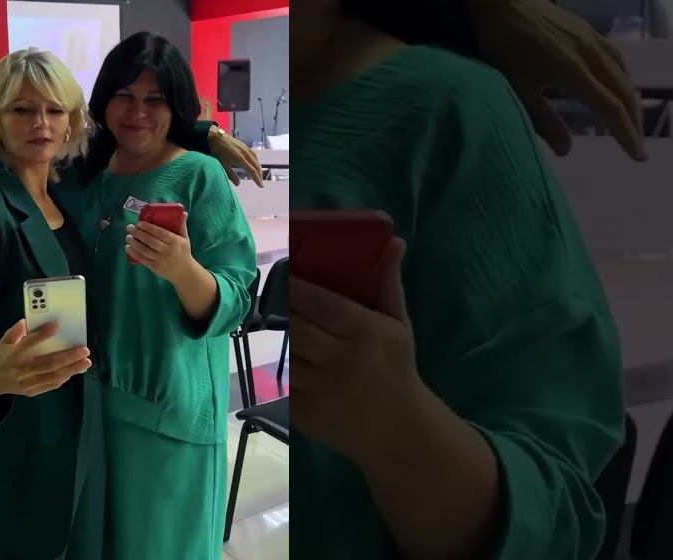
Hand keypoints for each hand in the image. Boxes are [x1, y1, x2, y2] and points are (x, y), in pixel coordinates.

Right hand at [0, 319, 90, 397]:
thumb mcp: (2, 343)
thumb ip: (14, 332)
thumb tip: (26, 322)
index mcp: (14, 354)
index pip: (30, 342)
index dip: (43, 334)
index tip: (57, 325)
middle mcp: (22, 369)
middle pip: (48, 363)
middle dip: (68, 357)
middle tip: (84, 350)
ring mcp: (27, 383)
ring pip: (52, 377)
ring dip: (71, 370)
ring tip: (85, 363)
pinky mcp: (31, 391)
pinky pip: (50, 385)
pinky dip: (62, 378)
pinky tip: (73, 371)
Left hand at [125, 216, 195, 282]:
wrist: (184, 273)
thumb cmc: (184, 253)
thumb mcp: (185, 239)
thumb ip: (181, 226)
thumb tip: (183, 213)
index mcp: (175, 241)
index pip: (160, 233)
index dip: (148, 228)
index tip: (139, 223)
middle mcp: (168, 250)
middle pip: (150, 241)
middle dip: (138, 233)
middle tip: (129, 228)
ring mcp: (161, 260)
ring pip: (145, 250)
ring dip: (134, 243)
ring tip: (128, 237)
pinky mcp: (155, 267)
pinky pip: (143, 259)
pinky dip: (134, 253)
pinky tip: (128, 248)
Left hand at [209, 128, 264, 187]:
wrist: (215, 137)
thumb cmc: (217, 152)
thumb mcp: (223, 165)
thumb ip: (231, 175)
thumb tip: (238, 184)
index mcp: (241, 159)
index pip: (252, 171)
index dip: (257, 179)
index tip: (260, 186)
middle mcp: (246, 153)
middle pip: (256, 165)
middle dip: (260, 175)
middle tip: (260, 183)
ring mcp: (246, 148)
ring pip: (256, 159)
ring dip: (258, 168)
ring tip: (258, 174)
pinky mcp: (244, 145)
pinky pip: (253, 154)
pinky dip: (256, 161)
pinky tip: (253, 163)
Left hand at [290, 238, 426, 464]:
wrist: (398, 429)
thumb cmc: (396, 367)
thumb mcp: (398, 325)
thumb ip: (387, 284)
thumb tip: (394, 242)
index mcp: (364, 333)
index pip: (320, 303)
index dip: (297, 287)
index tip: (284, 274)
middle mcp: (340, 360)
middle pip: (296, 326)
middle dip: (282, 309)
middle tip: (274, 296)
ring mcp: (321, 389)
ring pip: (286, 352)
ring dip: (280, 338)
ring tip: (278, 324)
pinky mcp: (306, 413)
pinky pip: (285, 382)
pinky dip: (284, 367)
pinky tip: (290, 357)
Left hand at [472, 0, 646, 160]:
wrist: (495, 2)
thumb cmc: (501, 49)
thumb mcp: (517, 89)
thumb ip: (543, 120)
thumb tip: (567, 150)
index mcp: (576, 72)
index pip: (611, 109)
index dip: (626, 134)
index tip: (637, 156)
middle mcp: (592, 53)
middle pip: (624, 91)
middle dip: (634, 120)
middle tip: (637, 145)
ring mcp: (591, 37)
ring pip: (622, 71)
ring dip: (629, 97)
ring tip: (628, 118)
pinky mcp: (585, 27)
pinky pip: (614, 55)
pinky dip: (621, 75)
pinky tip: (614, 82)